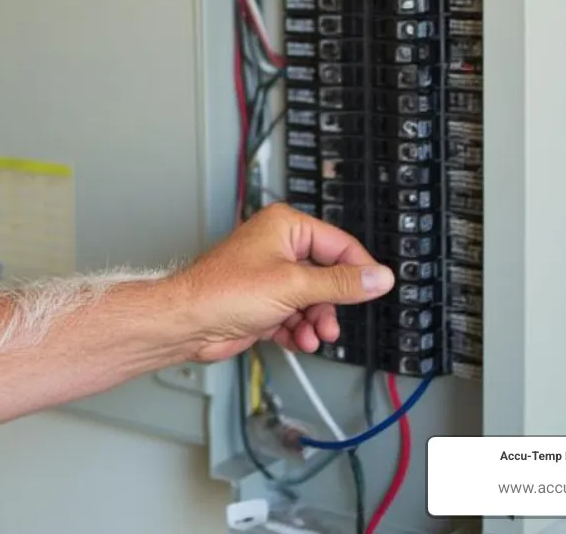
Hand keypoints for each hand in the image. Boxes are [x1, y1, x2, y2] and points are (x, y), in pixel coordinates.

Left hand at [168, 203, 394, 362]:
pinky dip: (297, 329)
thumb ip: (340, 284)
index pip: (339, 245)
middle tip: (331, 323)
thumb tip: (378, 277)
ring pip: (312, 300)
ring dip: (314, 321)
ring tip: (311, 335)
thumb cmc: (222, 292)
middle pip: (327, 276)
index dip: (359, 270)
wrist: (187, 323)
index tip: (375, 291)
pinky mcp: (263, 302)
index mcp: (285, 227)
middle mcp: (278, 247)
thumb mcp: (294, 287)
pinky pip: (295, 314)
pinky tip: (295, 339)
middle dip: (330, 305)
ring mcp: (270, 276)